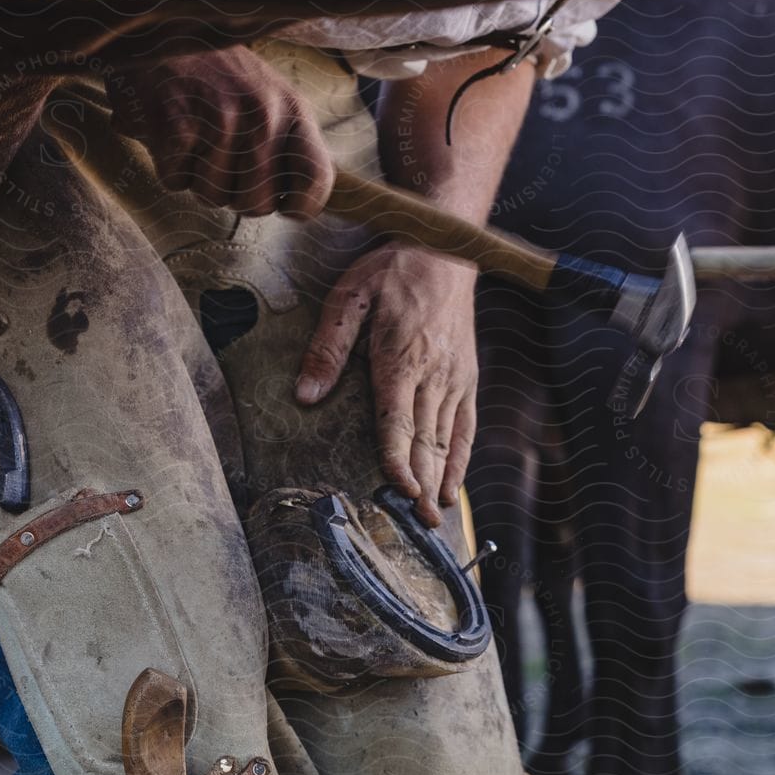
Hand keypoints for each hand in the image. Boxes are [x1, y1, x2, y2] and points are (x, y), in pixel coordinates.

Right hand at [109, 47, 332, 217]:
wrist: (164, 26)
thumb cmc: (221, 78)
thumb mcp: (273, 101)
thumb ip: (292, 147)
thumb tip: (301, 204)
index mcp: (295, 110)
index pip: (316, 180)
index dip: (298, 204)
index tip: (280, 202)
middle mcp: (265, 114)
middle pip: (256, 204)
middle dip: (233, 195)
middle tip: (219, 160)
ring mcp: (221, 116)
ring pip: (211, 196)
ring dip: (197, 177)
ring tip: (194, 137)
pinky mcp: (177, 120)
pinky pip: (176, 180)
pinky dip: (168, 166)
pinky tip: (169, 133)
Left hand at [297, 242, 477, 525]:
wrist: (444, 251)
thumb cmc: (392, 272)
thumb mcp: (349, 297)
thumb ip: (328, 348)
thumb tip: (306, 393)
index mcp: (401, 359)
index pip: (399, 421)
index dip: (399, 460)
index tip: (398, 490)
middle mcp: (433, 375)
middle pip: (427, 441)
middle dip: (422, 486)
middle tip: (418, 524)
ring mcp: (455, 379)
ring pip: (448, 441)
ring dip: (441, 481)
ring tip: (434, 516)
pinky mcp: (467, 379)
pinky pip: (467, 427)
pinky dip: (462, 460)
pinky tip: (454, 488)